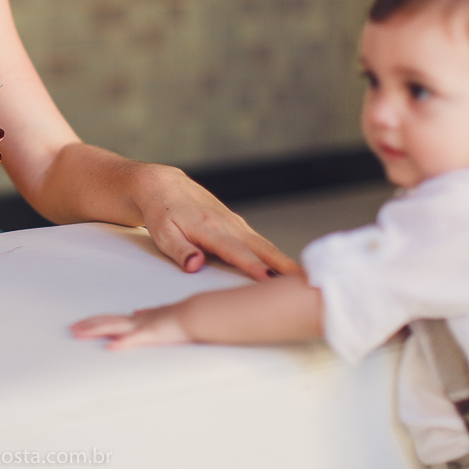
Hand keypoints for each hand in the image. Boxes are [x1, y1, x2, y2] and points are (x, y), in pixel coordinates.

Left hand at [71, 299, 193, 350]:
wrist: (196, 314)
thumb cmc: (181, 316)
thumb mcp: (159, 314)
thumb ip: (147, 313)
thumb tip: (135, 311)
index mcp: (138, 319)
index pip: (111, 319)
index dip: (95, 321)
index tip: (81, 324)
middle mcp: (136, 320)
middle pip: (107, 321)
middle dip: (88, 325)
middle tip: (71, 329)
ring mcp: (142, 326)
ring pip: (114, 326)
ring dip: (95, 330)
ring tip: (79, 333)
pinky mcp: (152, 334)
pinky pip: (135, 339)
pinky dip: (122, 342)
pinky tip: (110, 346)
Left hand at [135, 166, 299, 280]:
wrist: (164, 186)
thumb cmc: (162, 213)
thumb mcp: (163, 234)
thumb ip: (180, 250)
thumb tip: (196, 265)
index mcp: (209, 228)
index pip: (235, 251)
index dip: (253, 266)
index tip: (269, 279)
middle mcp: (228, 224)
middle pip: (261, 248)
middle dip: (283, 265)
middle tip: (306, 282)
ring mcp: (235, 224)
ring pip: (265, 246)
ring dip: (285, 262)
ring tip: (306, 280)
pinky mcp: (237, 225)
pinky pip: (260, 243)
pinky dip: (275, 256)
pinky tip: (287, 271)